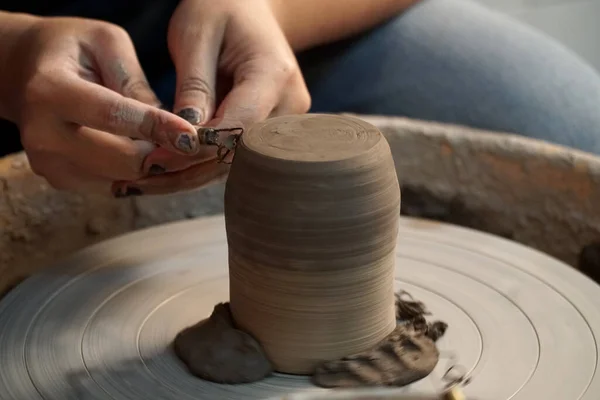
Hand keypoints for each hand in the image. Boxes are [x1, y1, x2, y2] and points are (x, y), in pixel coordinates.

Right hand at [11, 17, 207, 195]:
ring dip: (155, 169)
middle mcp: (43, 134)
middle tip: (195, 145)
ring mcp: (49, 163)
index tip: (194, 136)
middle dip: (163, 156)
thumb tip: (171, 125)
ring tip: (175, 147)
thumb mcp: (107, 44)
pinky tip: (153, 154)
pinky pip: (114, 186)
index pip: (113, 116)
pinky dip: (140, 176)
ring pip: (121, 180)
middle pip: (120, 161)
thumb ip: (137, 83)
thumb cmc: (72, 49)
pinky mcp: (61, 180)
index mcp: (51, 91)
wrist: (26, 72)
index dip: (158, 128)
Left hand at [130, 0, 310, 194]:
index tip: (154, 159)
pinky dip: (201, 164)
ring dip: (192, 174)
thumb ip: (193, 85)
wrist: (250, 8)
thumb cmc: (220, 9)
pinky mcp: (272, 130)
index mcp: (274, 74)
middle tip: (140, 181)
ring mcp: (286, 120)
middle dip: (189, 171)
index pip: (238, 126)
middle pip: (239, 154)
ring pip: (236, 162)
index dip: (197, 148)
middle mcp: (290, 104)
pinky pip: (236, 155)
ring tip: (145, 181)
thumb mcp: (195, 34)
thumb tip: (185, 136)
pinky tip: (167, 170)